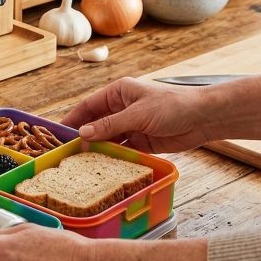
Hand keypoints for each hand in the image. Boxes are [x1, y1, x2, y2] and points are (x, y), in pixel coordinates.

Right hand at [62, 76, 215, 152]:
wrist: (203, 118)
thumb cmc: (171, 106)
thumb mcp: (137, 114)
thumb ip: (110, 125)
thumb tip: (82, 134)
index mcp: (118, 93)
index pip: (89, 106)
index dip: (73, 119)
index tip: (58, 132)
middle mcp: (122, 108)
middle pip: (96, 123)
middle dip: (83, 136)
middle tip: (66, 152)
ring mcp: (131, 126)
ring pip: (108, 138)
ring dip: (97, 149)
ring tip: (81, 163)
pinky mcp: (141, 141)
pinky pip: (122, 150)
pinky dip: (113, 157)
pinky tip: (103, 167)